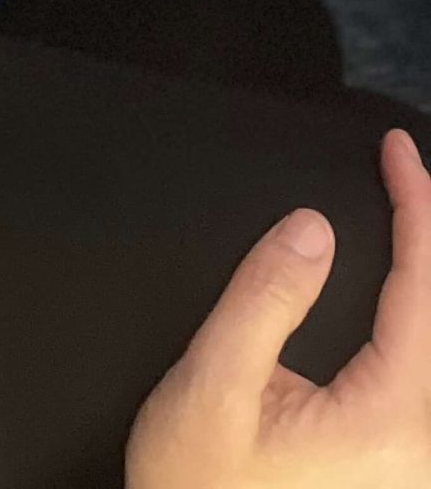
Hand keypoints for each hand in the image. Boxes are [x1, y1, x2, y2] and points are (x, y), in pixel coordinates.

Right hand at [126, 128, 430, 488]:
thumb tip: (312, 229)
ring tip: (414, 223)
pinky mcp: (398, 474)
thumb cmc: (198, 487)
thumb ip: (265, 300)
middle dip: (430, 238)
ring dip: (427, 283)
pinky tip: (407, 300)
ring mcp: (415, 465)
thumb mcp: (214, 386)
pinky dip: (420, 321)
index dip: (417, 210)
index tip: (398, 152)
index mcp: (391, 421)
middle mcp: (423, 449)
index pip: (423, 291)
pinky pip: (424, 382)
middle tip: (410, 174)